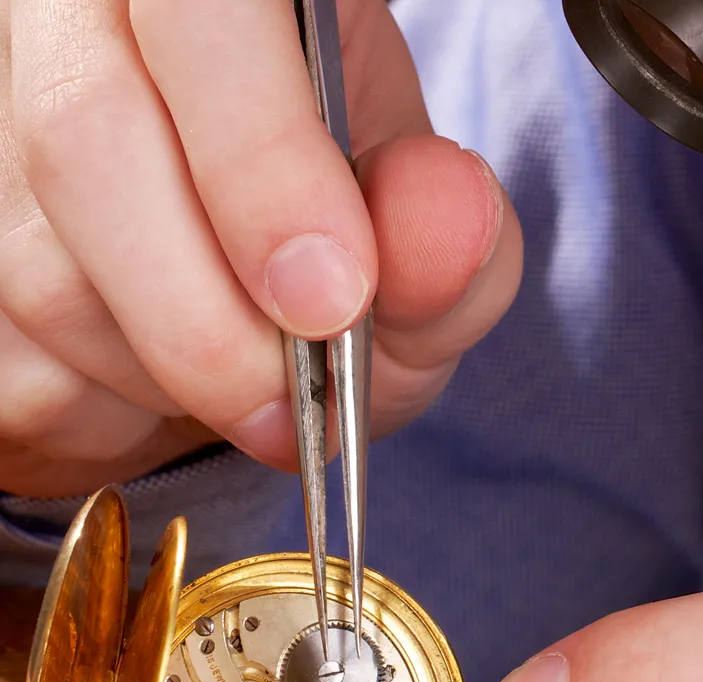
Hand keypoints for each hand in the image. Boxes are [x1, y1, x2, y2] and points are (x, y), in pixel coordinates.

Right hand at [0, 0, 520, 496]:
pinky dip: (108, 409)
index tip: (332, 299)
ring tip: (242, 379)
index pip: (199, 9)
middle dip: (207, 320)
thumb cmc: (335, 241)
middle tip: (292, 406)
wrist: (234, 271)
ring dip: (166, 377)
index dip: (258, 158)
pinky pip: (16, 356)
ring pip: (42, 268)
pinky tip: (162, 379)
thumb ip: (448, 236)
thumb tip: (444, 226)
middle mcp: (72, 17)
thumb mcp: (417, 237)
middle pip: (86, 136)